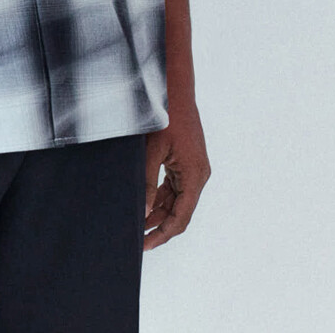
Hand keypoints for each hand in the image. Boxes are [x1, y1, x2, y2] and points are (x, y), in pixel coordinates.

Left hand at [143, 98, 210, 249]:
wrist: (175, 90)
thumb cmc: (165, 116)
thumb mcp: (153, 150)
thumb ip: (147, 182)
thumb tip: (143, 211)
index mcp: (194, 176)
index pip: (181, 217)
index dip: (162, 233)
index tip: (144, 244)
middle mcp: (198, 175)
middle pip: (180, 212)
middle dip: (159, 226)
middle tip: (137, 239)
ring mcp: (193, 169)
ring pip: (177, 201)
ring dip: (159, 212)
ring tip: (137, 224)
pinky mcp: (186, 162)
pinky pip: (174, 187)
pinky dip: (161, 197)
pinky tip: (145, 204)